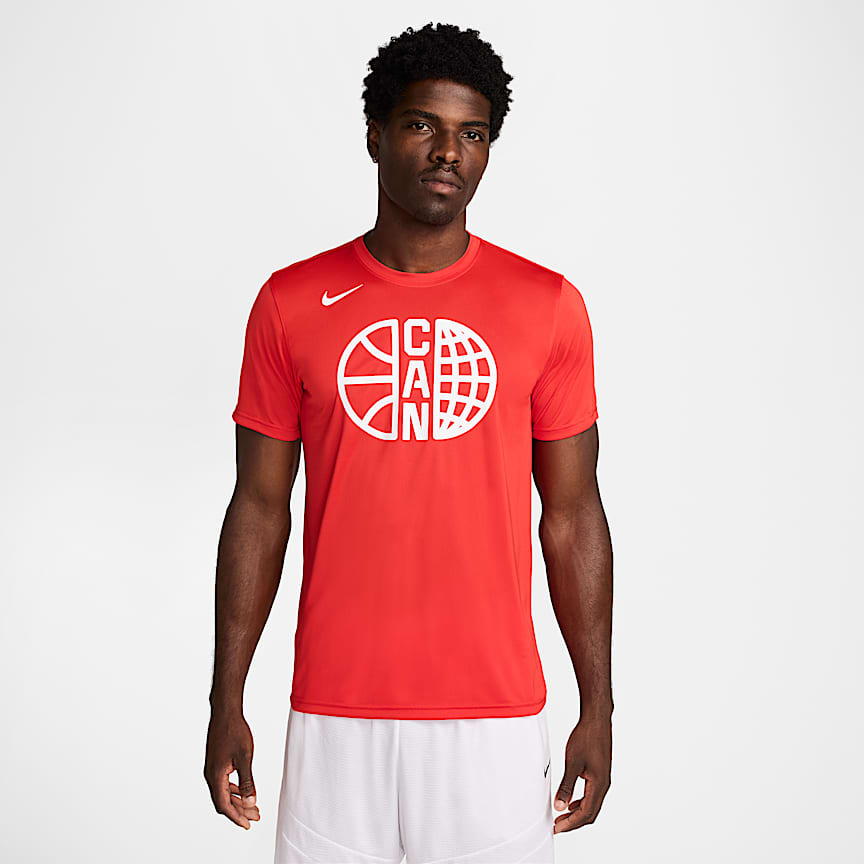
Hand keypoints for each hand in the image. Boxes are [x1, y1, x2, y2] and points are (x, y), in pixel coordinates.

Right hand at [204, 709, 260, 829]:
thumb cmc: (234, 731)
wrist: (225, 712)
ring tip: (253, 807)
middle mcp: (211, 775)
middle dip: (240, 811)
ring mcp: (213, 769)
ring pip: (224, 792)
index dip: (236, 817)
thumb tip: (251, 802)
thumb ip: (248, 781)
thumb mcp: (245, 757)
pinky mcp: (216, 763)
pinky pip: (224, 783)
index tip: (248, 824)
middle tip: (256, 817)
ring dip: (238, 801)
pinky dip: (235, 790)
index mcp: (215, 776)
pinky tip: (244, 791)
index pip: (224, 805)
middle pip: (224, 801)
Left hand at [552, 716, 611, 833]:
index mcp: (599, 785)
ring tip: (562, 816)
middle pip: (590, 813)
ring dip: (577, 813)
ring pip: (592, 804)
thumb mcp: (572, 763)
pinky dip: (581, 802)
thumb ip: (566, 786)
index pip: (586, 813)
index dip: (570, 824)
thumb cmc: (587, 737)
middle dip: (573, 822)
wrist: (597, 720)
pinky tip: (571, 801)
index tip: (557, 828)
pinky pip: (592, 795)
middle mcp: (604, 785)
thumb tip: (560, 806)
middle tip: (557, 826)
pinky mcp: (600, 773)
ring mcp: (603, 779)